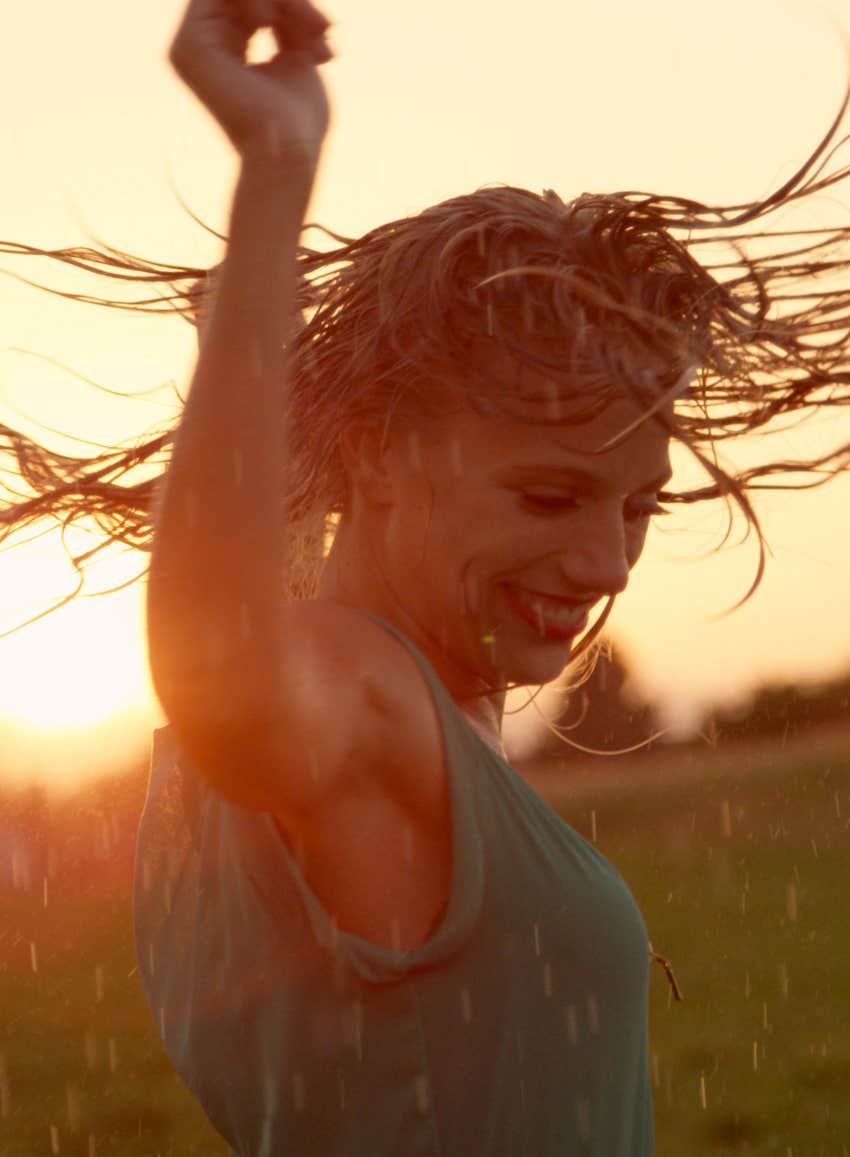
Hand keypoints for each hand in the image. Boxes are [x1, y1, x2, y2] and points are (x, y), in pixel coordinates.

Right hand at [169, 0, 331, 166]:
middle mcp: (203, 45)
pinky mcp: (191, 44)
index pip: (252, 2)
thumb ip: (284, 20)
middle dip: (289, 2)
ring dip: (281, 0)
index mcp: (225, 49)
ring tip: (310, 28)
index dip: (291, 6)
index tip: (326, 31)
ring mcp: (192, 43)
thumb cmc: (300, 120)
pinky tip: (272, 22)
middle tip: (323, 27)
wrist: (289, 151)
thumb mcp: (298, 54)